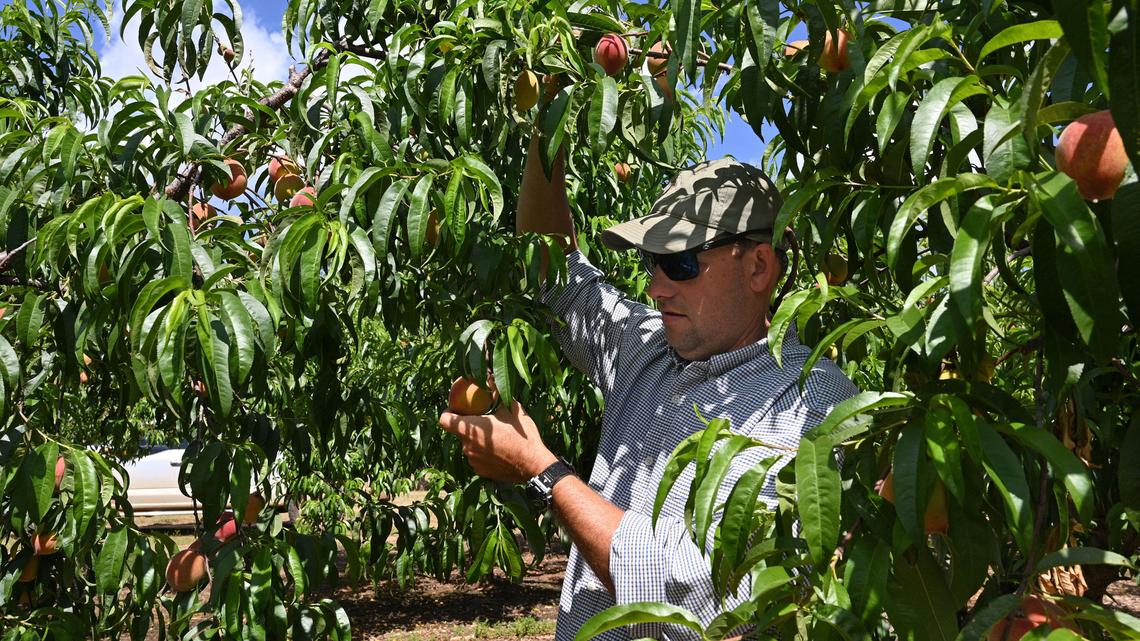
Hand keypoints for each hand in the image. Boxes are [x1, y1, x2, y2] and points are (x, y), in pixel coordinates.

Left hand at [439, 400, 557, 482]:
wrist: (533, 464)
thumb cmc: (521, 435)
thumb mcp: (511, 409)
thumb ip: (497, 393)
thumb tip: (490, 378)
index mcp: (470, 429)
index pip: (444, 420)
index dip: (448, 413)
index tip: (457, 409)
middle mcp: (466, 446)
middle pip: (459, 432)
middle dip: (469, 426)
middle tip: (484, 420)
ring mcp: (472, 461)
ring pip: (469, 446)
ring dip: (477, 440)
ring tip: (496, 436)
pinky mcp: (480, 471)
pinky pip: (477, 458)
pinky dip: (484, 453)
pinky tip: (499, 450)